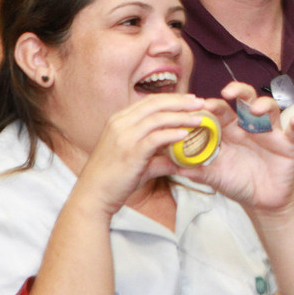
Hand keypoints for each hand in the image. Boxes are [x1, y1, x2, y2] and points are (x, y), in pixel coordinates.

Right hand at [72, 93, 208, 218]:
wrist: (93, 196)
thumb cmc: (113, 179)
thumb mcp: (134, 160)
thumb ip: (157, 158)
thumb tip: (179, 162)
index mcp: (119, 120)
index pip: (150, 101)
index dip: (172, 98)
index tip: (190, 100)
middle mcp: (120, 123)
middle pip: (156, 104)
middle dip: (181, 102)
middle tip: (201, 103)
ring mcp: (124, 136)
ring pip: (158, 118)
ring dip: (182, 116)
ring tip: (200, 118)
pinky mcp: (130, 151)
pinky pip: (156, 137)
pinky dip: (173, 134)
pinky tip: (186, 134)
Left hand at [176, 82, 293, 214]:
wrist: (261, 202)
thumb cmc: (236, 183)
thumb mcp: (213, 176)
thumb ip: (195, 170)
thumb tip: (171, 166)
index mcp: (230, 130)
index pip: (221, 110)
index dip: (212, 105)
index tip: (201, 105)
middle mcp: (250, 126)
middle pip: (245, 99)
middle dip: (238, 91)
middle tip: (227, 92)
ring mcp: (270, 133)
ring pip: (270, 109)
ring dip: (264, 105)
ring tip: (255, 110)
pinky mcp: (287, 144)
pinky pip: (293, 131)